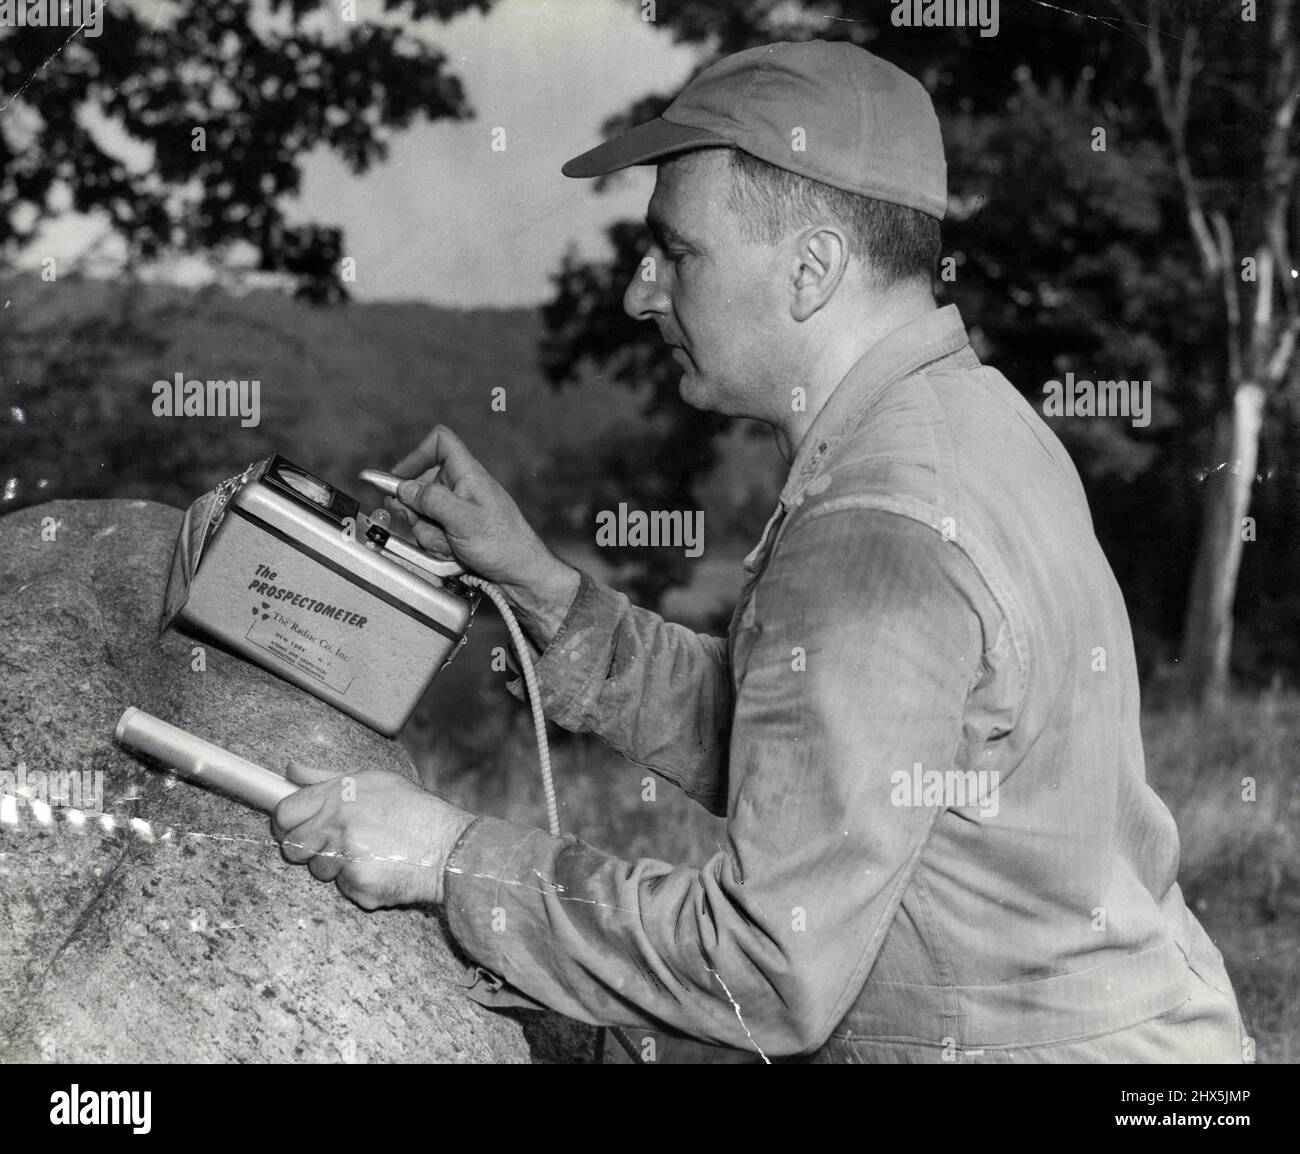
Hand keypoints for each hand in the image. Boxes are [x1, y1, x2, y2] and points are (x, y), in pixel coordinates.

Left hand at [271, 761, 475, 909]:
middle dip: (308, 848)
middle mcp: (338, 824)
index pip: (284, 812)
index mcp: (339, 794)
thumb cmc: (414, 811)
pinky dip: (358, 884)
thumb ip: (326, 778)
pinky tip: (380, 869)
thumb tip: (290, 769)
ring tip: (369, 854)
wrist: (449, 847)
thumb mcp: (374, 781)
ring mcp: (346, 857)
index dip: (286, 822)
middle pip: (292, 847)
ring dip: (336, 867)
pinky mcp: (356, 885)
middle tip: (334, 844)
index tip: (295, 826)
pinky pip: (342, 888)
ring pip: (317, 871)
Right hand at [386, 425, 578, 642]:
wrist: (520, 574)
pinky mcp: (455, 528)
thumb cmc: (503, 545)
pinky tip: (452, 552)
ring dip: (428, 532)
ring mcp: (457, 508)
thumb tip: (405, 488)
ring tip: (450, 544)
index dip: (417, 454)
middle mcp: (462, 487)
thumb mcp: (464, 520)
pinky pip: (431, 531)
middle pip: (421, 483)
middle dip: (416, 508)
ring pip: (422, 512)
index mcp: (468, 474)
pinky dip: (435, 544)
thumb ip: (432, 500)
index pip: (440, 443)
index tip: (400, 478)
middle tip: (422, 523)